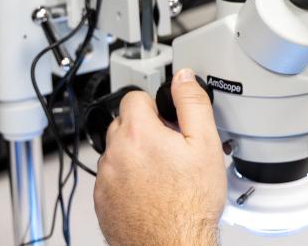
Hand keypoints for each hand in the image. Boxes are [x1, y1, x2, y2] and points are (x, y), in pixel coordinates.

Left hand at [94, 68, 226, 245]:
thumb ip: (192, 103)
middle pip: (123, 124)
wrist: (173, 245)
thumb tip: (184, 78)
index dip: (154, 104)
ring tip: (164, 173)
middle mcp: (114, 154)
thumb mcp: (205, 143)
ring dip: (135, 155)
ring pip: (117, 152)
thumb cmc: (191, 203)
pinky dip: (127, 180)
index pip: (133, 96)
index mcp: (137, 133)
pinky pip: (112, 179)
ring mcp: (105, 180)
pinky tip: (152, 191)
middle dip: (145, 130)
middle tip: (171, 147)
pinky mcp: (102, 202)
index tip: (167, 118)